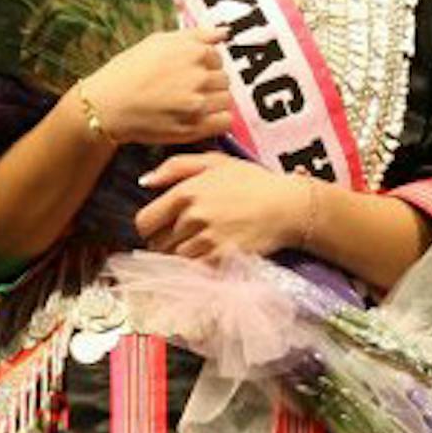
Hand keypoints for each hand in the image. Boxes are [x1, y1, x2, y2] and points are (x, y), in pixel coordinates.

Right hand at [77, 29, 232, 145]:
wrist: (107, 105)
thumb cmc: (127, 72)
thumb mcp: (158, 41)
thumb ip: (195, 36)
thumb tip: (224, 32)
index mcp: (193, 51)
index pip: (217, 57)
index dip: (203, 65)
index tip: (188, 72)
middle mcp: (199, 76)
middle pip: (223, 79)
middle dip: (209, 83)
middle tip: (187, 89)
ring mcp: (198, 103)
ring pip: (226, 100)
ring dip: (214, 102)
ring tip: (191, 104)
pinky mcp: (195, 127)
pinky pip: (225, 121)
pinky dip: (217, 120)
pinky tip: (200, 118)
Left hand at [136, 156, 305, 261]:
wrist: (287, 206)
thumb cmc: (252, 182)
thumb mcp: (215, 162)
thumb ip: (176, 166)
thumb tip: (144, 182)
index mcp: (185, 193)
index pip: (144, 222)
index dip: (150, 227)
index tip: (160, 227)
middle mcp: (191, 218)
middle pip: (157, 244)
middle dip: (165, 242)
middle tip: (182, 236)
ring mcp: (206, 241)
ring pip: (174, 259)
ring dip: (180, 256)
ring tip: (198, 246)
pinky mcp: (221, 259)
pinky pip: (193, 271)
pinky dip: (196, 267)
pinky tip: (209, 256)